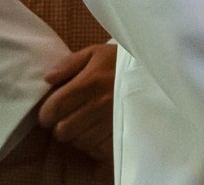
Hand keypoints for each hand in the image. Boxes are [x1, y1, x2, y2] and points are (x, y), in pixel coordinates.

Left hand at [38, 44, 116, 159]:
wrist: (157, 75)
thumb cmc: (123, 63)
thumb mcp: (96, 53)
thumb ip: (69, 64)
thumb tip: (48, 79)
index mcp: (88, 83)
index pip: (52, 109)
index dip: (46, 114)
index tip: (52, 112)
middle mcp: (98, 105)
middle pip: (62, 131)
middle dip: (61, 126)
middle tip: (70, 118)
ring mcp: (111, 123)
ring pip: (78, 142)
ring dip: (78, 136)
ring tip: (88, 124)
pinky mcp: (123, 136)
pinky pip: (97, 150)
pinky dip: (95, 145)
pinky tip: (100, 133)